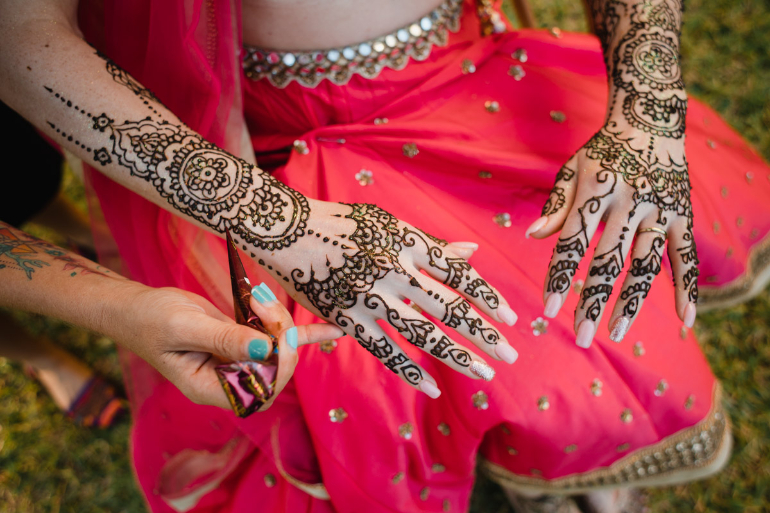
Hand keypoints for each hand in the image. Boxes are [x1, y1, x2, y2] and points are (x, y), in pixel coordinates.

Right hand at [110, 283, 342, 409]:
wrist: (135, 307)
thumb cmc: (150, 318)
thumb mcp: (185, 326)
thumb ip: (225, 339)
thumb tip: (267, 350)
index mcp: (209, 389)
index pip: (260, 392)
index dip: (276, 367)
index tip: (271, 334)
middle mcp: (228, 382)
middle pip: (276, 373)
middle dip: (281, 340)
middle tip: (264, 307)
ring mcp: (237, 363)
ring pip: (279, 353)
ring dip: (282, 326)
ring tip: (261, 299)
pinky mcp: (244, 342)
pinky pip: (277, 341)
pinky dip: (304, 334)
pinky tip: (333, 331)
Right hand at [252, 200, 518, 396]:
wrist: (285, 229)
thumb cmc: (341, 223)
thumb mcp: (389, 224)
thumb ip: (430, 245)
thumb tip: (473, 253)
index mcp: (408, 243)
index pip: (458, 273)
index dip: (487, 296)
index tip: (511, 318)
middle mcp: (394, 271)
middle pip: (448, 308)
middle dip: (483, 334)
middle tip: (510, 356)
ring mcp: (370, 297)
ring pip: (422, 334)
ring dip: (457, 356)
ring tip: (484, 373)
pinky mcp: (346, 318)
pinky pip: (383, 350)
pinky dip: (409, 371)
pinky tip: (432, 387)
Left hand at [528, 119, 696, 346]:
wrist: (652, 119)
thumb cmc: (603, 150)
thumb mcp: (573, 168)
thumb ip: (556, 204)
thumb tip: (533, 236)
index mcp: (597, 191)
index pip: (573, 241)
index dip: (560, 276)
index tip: (548, 309)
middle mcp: (629, 202)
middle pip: (609, 261)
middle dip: (593, 301)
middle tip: (581, 337)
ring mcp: (660, 209)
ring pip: (646, 264)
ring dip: (631, 302)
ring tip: (616, 333)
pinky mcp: (684, 214)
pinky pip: (686, 256)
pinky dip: (688, 288)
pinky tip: (685, 320)